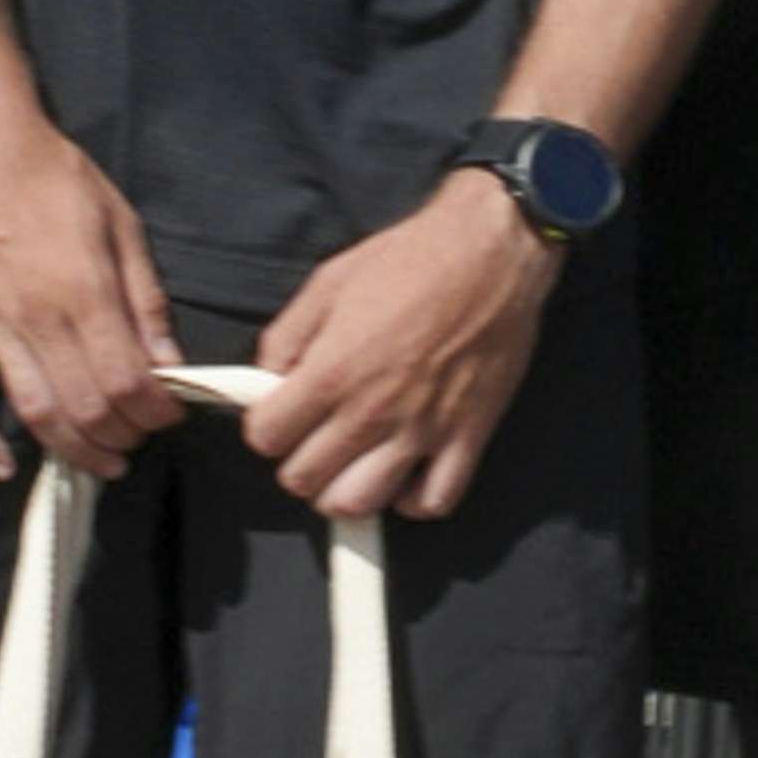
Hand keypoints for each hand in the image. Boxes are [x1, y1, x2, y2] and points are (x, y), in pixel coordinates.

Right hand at [0, 76, 181, 481]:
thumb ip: (144, 299)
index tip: (170, 414)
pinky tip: (1, 465)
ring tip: (101, 463)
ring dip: (71, 451)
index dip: (155, 411)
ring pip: (32, 412)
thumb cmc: (55, 176)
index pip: (126, 381)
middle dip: (121, 435)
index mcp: (83, 292)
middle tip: (140, 438)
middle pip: (84, 407)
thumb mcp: (121, 224)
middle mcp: (35, 319)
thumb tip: (169, 360)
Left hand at [237, 168, 553, 519]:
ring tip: (352, 466)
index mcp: (332, 370)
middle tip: (314, 438)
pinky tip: (406, 475)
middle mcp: (372, 410)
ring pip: (360, 504)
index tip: (281, 413)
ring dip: (345, 493)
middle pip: (304, 480)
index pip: (266, 438)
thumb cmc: (410, 260)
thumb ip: (286, 336)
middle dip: (298, 462)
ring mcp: (422, 430)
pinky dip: (414, 500)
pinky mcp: (468, 436)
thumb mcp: (328, 282)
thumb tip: (268, 377)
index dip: (267, 426)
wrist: (491, 253)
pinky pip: (434, 501)